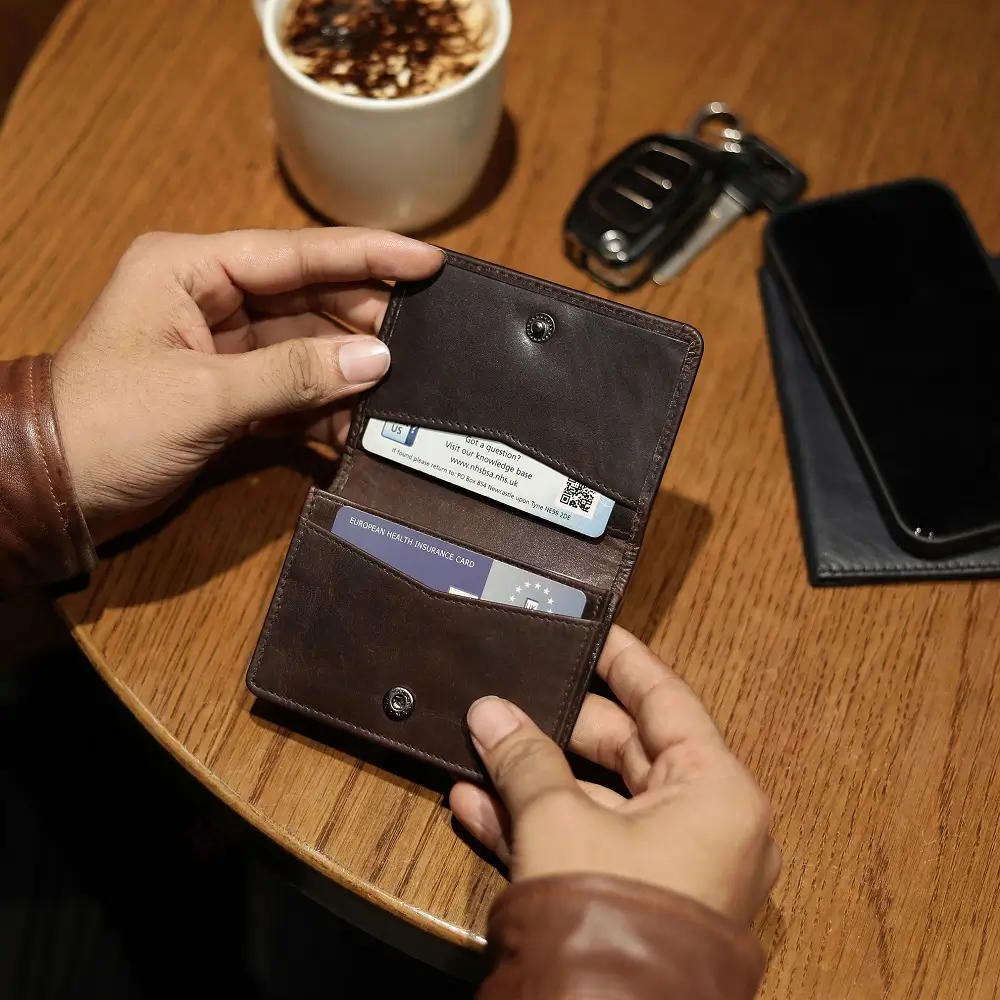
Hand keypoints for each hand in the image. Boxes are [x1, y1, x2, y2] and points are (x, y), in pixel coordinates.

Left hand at [51, 228, 442, 541]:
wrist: (55, 493)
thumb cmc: (105, 426)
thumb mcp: (203, 395)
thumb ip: (293, 374)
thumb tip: (376, 359)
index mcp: (190, 270)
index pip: (295, 253)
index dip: (366, 256)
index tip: (427, 261)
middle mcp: (209, 299)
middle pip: (308, 297)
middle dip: (363, 322)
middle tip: (423, 340)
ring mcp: (222, 348)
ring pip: (305, 347)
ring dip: (347, 372)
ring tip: (400, 391)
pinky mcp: (229, 393)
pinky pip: (292, 390)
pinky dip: (323, 408)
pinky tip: (358, 426)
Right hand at [449, 626, 779, 923]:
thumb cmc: (611, 919)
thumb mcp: (558, 821)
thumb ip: (525, 757)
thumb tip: (490, 712)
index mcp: (716, 792)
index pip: (667, 700)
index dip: (625, 662)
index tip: (595, 632)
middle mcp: (707, 826)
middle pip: (627, 751)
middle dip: (559, 729)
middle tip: (514, 700)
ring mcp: (673, 867)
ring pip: (600, 800)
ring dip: (538, 778)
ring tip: (484, 750)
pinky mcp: (637, 898)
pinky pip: (589, 843)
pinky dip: (541, 824)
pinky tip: (480, 806)